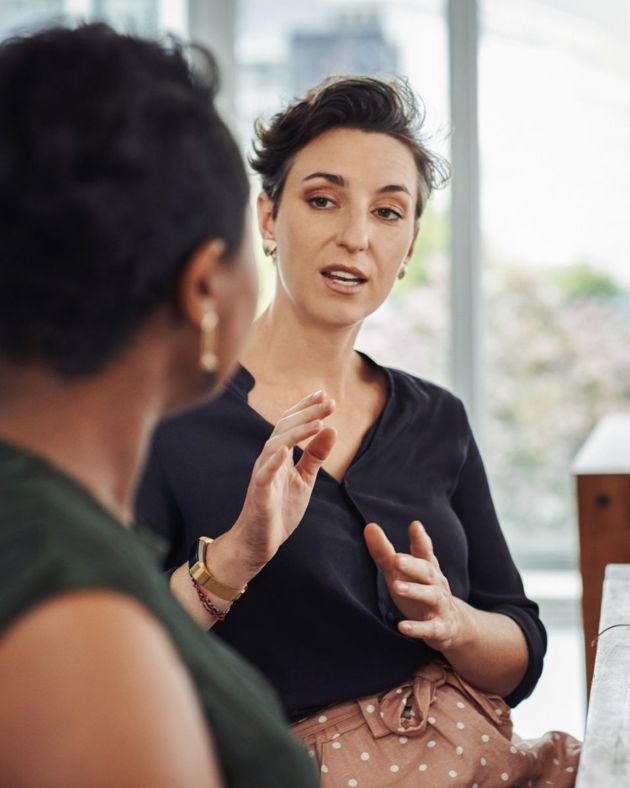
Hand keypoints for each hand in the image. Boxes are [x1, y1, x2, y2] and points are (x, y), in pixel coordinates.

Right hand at [225, 390, 336, 573]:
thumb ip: (316, 455)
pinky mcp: (258, 492)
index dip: (306, 407)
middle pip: (285, 427)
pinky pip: (264, 473)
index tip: (325, 394)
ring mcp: (262, 474)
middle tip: (330, 402)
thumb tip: (332, 429)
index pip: (291, 423)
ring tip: (318, 422)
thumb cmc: (279, 509)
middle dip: (308, 413)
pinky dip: (274, 460)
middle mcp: (268, 458)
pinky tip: (286, 450)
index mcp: (280, 454)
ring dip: (297, 432)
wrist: (257, 542)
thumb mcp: (304, 479)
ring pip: (275, 444)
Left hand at [364, 520, 465, 651]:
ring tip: (396, 587)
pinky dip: (418, 628)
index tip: (415, 525)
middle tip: (397, 559)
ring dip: (415, 591)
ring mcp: (440, 606)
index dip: (420, 539)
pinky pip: (430, 628)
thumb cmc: (421, 592)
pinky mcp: (440, 628)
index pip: (424, 552)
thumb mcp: (402, 573)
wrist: (453, 626)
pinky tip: (402, 627)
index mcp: (427, 569)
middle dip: (413, 565)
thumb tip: (370, 526)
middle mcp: (436, 584)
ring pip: (432, 596)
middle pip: (427, 572)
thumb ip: (386, 552)